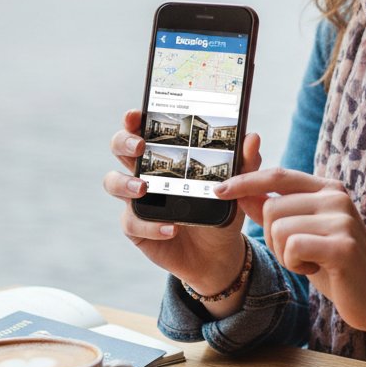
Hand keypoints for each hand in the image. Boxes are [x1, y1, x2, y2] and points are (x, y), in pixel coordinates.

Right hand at [103, 109, 264, 293]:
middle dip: (124, 142)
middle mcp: (145, 171)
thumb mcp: (237, 186)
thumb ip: (244, 162)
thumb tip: (252, 137)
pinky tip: (171, 228)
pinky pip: (132, 222)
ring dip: (125, 182)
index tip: (136, 115)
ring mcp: (136, 199)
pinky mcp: (136, 227)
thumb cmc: (221, 209)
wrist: (217, 252)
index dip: (134, 119)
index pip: (144, 128)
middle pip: (119, 147)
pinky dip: (151, 225)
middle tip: (140, 147)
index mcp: (166, 153)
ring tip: (144, 189)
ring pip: (113, 182)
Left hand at [214, 168, 365, 336]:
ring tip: (311, 262)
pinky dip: (295, 264)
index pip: (278, 175)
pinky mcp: (342, 245)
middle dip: (273, 238)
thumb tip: (242, 193)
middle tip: (299, 255)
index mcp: (327, 189)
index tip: (219, 190)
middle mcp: (336, 197)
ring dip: (285, 254)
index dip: (246, 180)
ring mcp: (341, 219)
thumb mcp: (304, 234)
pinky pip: (293, 247)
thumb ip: (276, 212)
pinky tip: (316, 270)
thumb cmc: (338, 266)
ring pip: (279, 228)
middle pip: (272, 207)